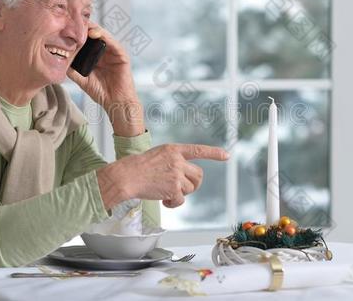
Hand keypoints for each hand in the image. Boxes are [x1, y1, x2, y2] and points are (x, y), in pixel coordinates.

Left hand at [67, 23, 143, 135]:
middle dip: (84, 27)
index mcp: (96, 56)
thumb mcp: (82, 79)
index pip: (87, 40)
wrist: (115, 103)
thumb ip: (73, 70)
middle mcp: (106, 52)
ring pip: (104, 35)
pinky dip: (105, 36)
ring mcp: (114, 53)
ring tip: (82, 24)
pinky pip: (113, 43)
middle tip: (73, 19)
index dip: (77, 33)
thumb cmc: (101, 92)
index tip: (65, 26)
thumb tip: (59, 61)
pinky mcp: (122, 56)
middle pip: (95, 34)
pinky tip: (95, 34)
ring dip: (93, 29)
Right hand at [96, 144, 229, 208]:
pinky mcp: (173, 188)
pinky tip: (164, 201)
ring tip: (167, 192)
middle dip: (194, 184)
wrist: (126, 177)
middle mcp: (178, 160)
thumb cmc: (138, 168)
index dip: (214, 153)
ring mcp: (176, 174)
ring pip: (190, 188)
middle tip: (183, 188)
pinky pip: (181, 200)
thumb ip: (173, 161)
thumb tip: (186, 178)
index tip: (226, 155)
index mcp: (174, 149)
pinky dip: (174, 203)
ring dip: (181, 194)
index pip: (198, 150)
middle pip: (199, 175)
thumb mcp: (158, 156)